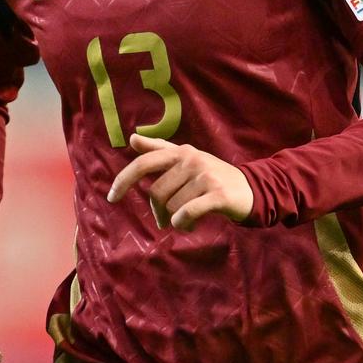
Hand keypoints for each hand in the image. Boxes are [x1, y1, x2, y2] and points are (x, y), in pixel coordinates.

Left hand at [106, 133, 253, 231]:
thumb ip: (160, 148)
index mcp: (181, 152)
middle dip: (158, 212)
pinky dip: (183, 223)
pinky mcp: (218, 194)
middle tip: (164, 220)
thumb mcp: (187, 159)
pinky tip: (190, 224)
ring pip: (172, 207)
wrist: (251, 189)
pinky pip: (187, 213)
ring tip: (186, 221)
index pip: (144, 163)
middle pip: (156, 193)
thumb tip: (132, 138)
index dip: (123, 179)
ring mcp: (206, 176)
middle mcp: (192, 160)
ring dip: (175, 220)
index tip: (111, 197)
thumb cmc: (212, 177)